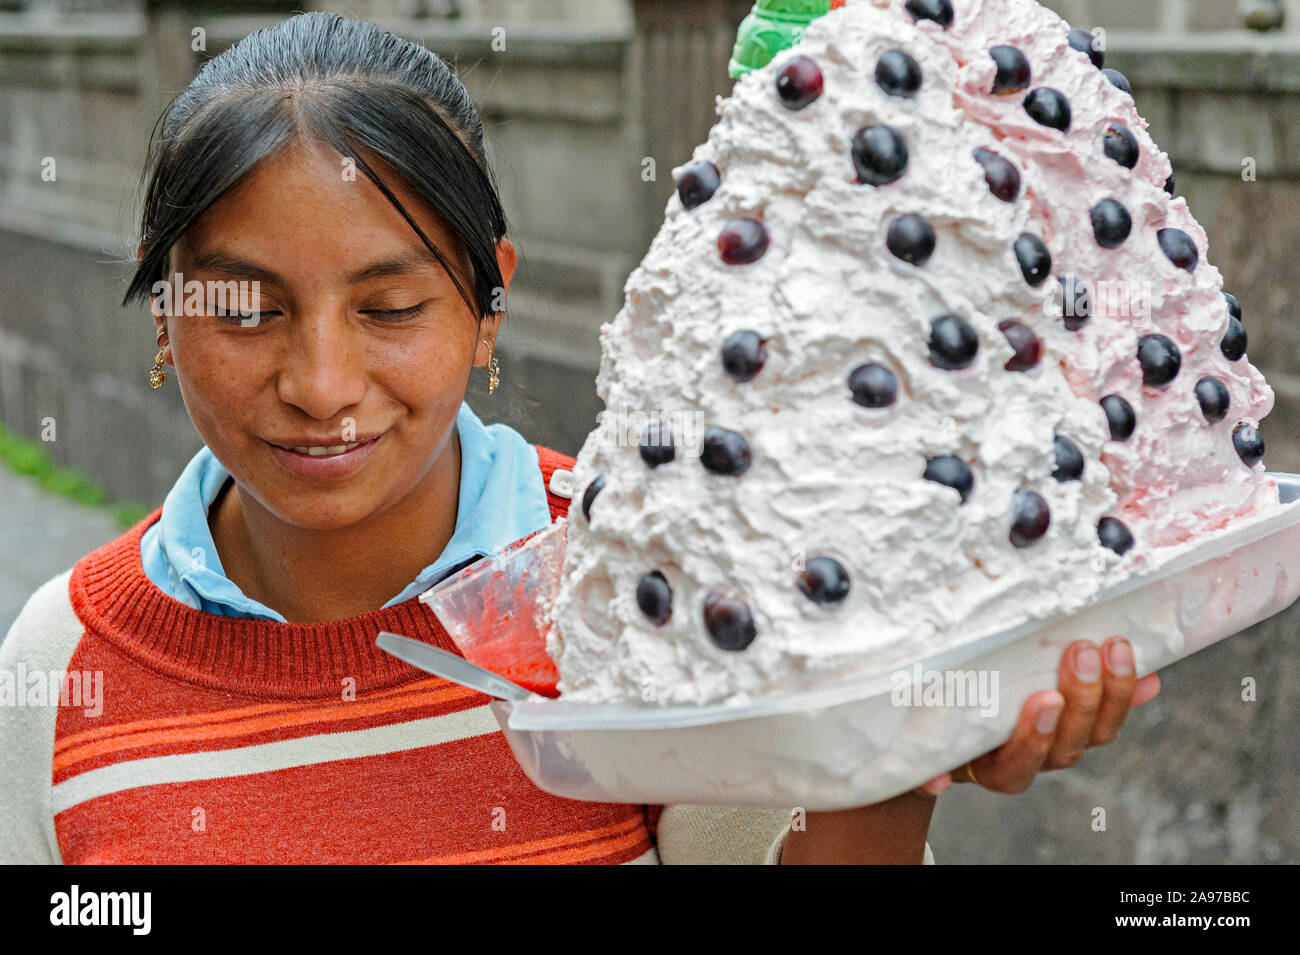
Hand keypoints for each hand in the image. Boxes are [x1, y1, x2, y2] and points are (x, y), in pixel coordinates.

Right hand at [915, 636, 1160, 795]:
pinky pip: (1116, 713)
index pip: (1022, 764)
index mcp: (999, 770)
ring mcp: (1065, 740)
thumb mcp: (930, 743)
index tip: (1042, 700)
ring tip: (1115, 646)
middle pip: (1070, 744)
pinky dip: (1134, 694)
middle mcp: (1038, 759)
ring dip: (1113, 690)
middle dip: (1081, 699)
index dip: (1036, 736)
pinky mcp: (1086, 720)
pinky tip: (1152, 672)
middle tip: (1078, 653)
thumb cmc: (939, 730)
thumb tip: (932, 784)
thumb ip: (929, 766)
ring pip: (1100, 730)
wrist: (954, 729)